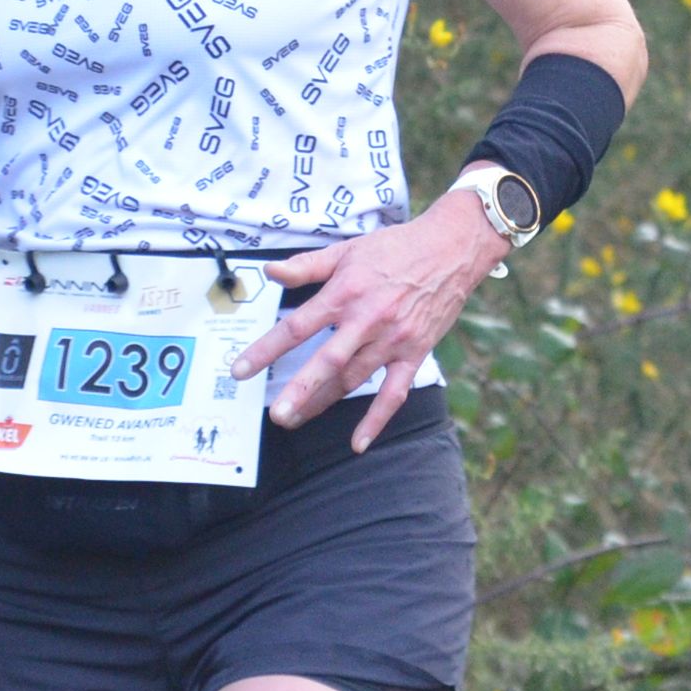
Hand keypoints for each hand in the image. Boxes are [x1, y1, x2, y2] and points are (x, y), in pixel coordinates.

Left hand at [229, 188, 508, 447]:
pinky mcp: (414, 353)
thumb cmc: (395, 248)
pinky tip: (359, 443)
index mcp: (345, 293)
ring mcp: (392, 340)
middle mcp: (366, 320)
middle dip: (300, 389)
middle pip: (327, 361)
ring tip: (296, 420)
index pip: (297, 326)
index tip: (240, 371)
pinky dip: (376, 419)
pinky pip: (394, 393)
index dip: (266, 350)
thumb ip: (306, 266)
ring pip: (353, 379)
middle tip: (276, 414)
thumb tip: (269, 272)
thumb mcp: (347, 249)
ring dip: (323, 402)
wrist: (450, 249)